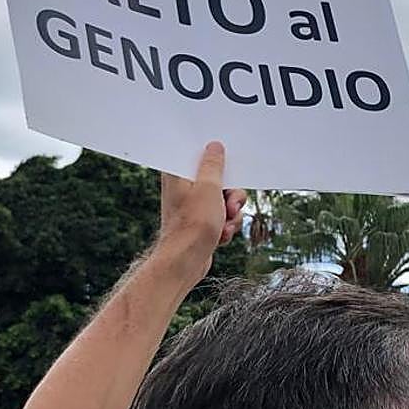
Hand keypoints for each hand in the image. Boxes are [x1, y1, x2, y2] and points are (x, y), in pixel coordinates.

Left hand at [158, 142, 246, 279]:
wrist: (186, 261)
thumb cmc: (193, 226)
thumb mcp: (209, 187)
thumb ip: (213, 164)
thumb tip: (214, 147)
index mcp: (177, 174)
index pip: (199, 155)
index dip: (218, 161)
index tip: (227, 171)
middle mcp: (183, 188)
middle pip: (219, 179)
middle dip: (231, 195)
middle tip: (229, 205)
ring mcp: (193, 206)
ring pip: (225, 199)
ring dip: (231, 213)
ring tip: (224, 225)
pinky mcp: (200, 221)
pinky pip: (222, 215)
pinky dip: (226, 225)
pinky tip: (221, 235)